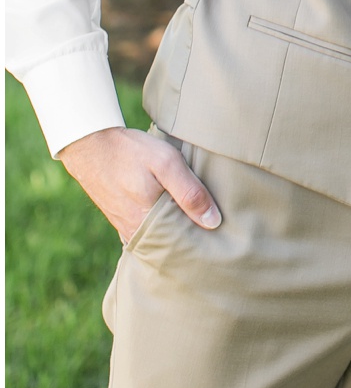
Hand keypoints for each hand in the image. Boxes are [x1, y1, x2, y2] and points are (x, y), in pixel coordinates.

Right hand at [59, 125, 219, 241]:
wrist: (89, 144)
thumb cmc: (131, 151)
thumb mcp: (166, 163)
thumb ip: (190, 192)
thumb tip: (213, 222)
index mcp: (146, 222)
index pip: (182, 243)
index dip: (203, 239)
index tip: (223, 235)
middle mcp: (134, 231)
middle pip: (171, 243)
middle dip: (192, 238)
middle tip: (217, 231)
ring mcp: (125, 226)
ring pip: (159, 236)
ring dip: (178, 230)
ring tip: (201, 222)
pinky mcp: (121, 219)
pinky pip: (147, 229)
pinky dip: (162, 225)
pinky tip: (177, 215)